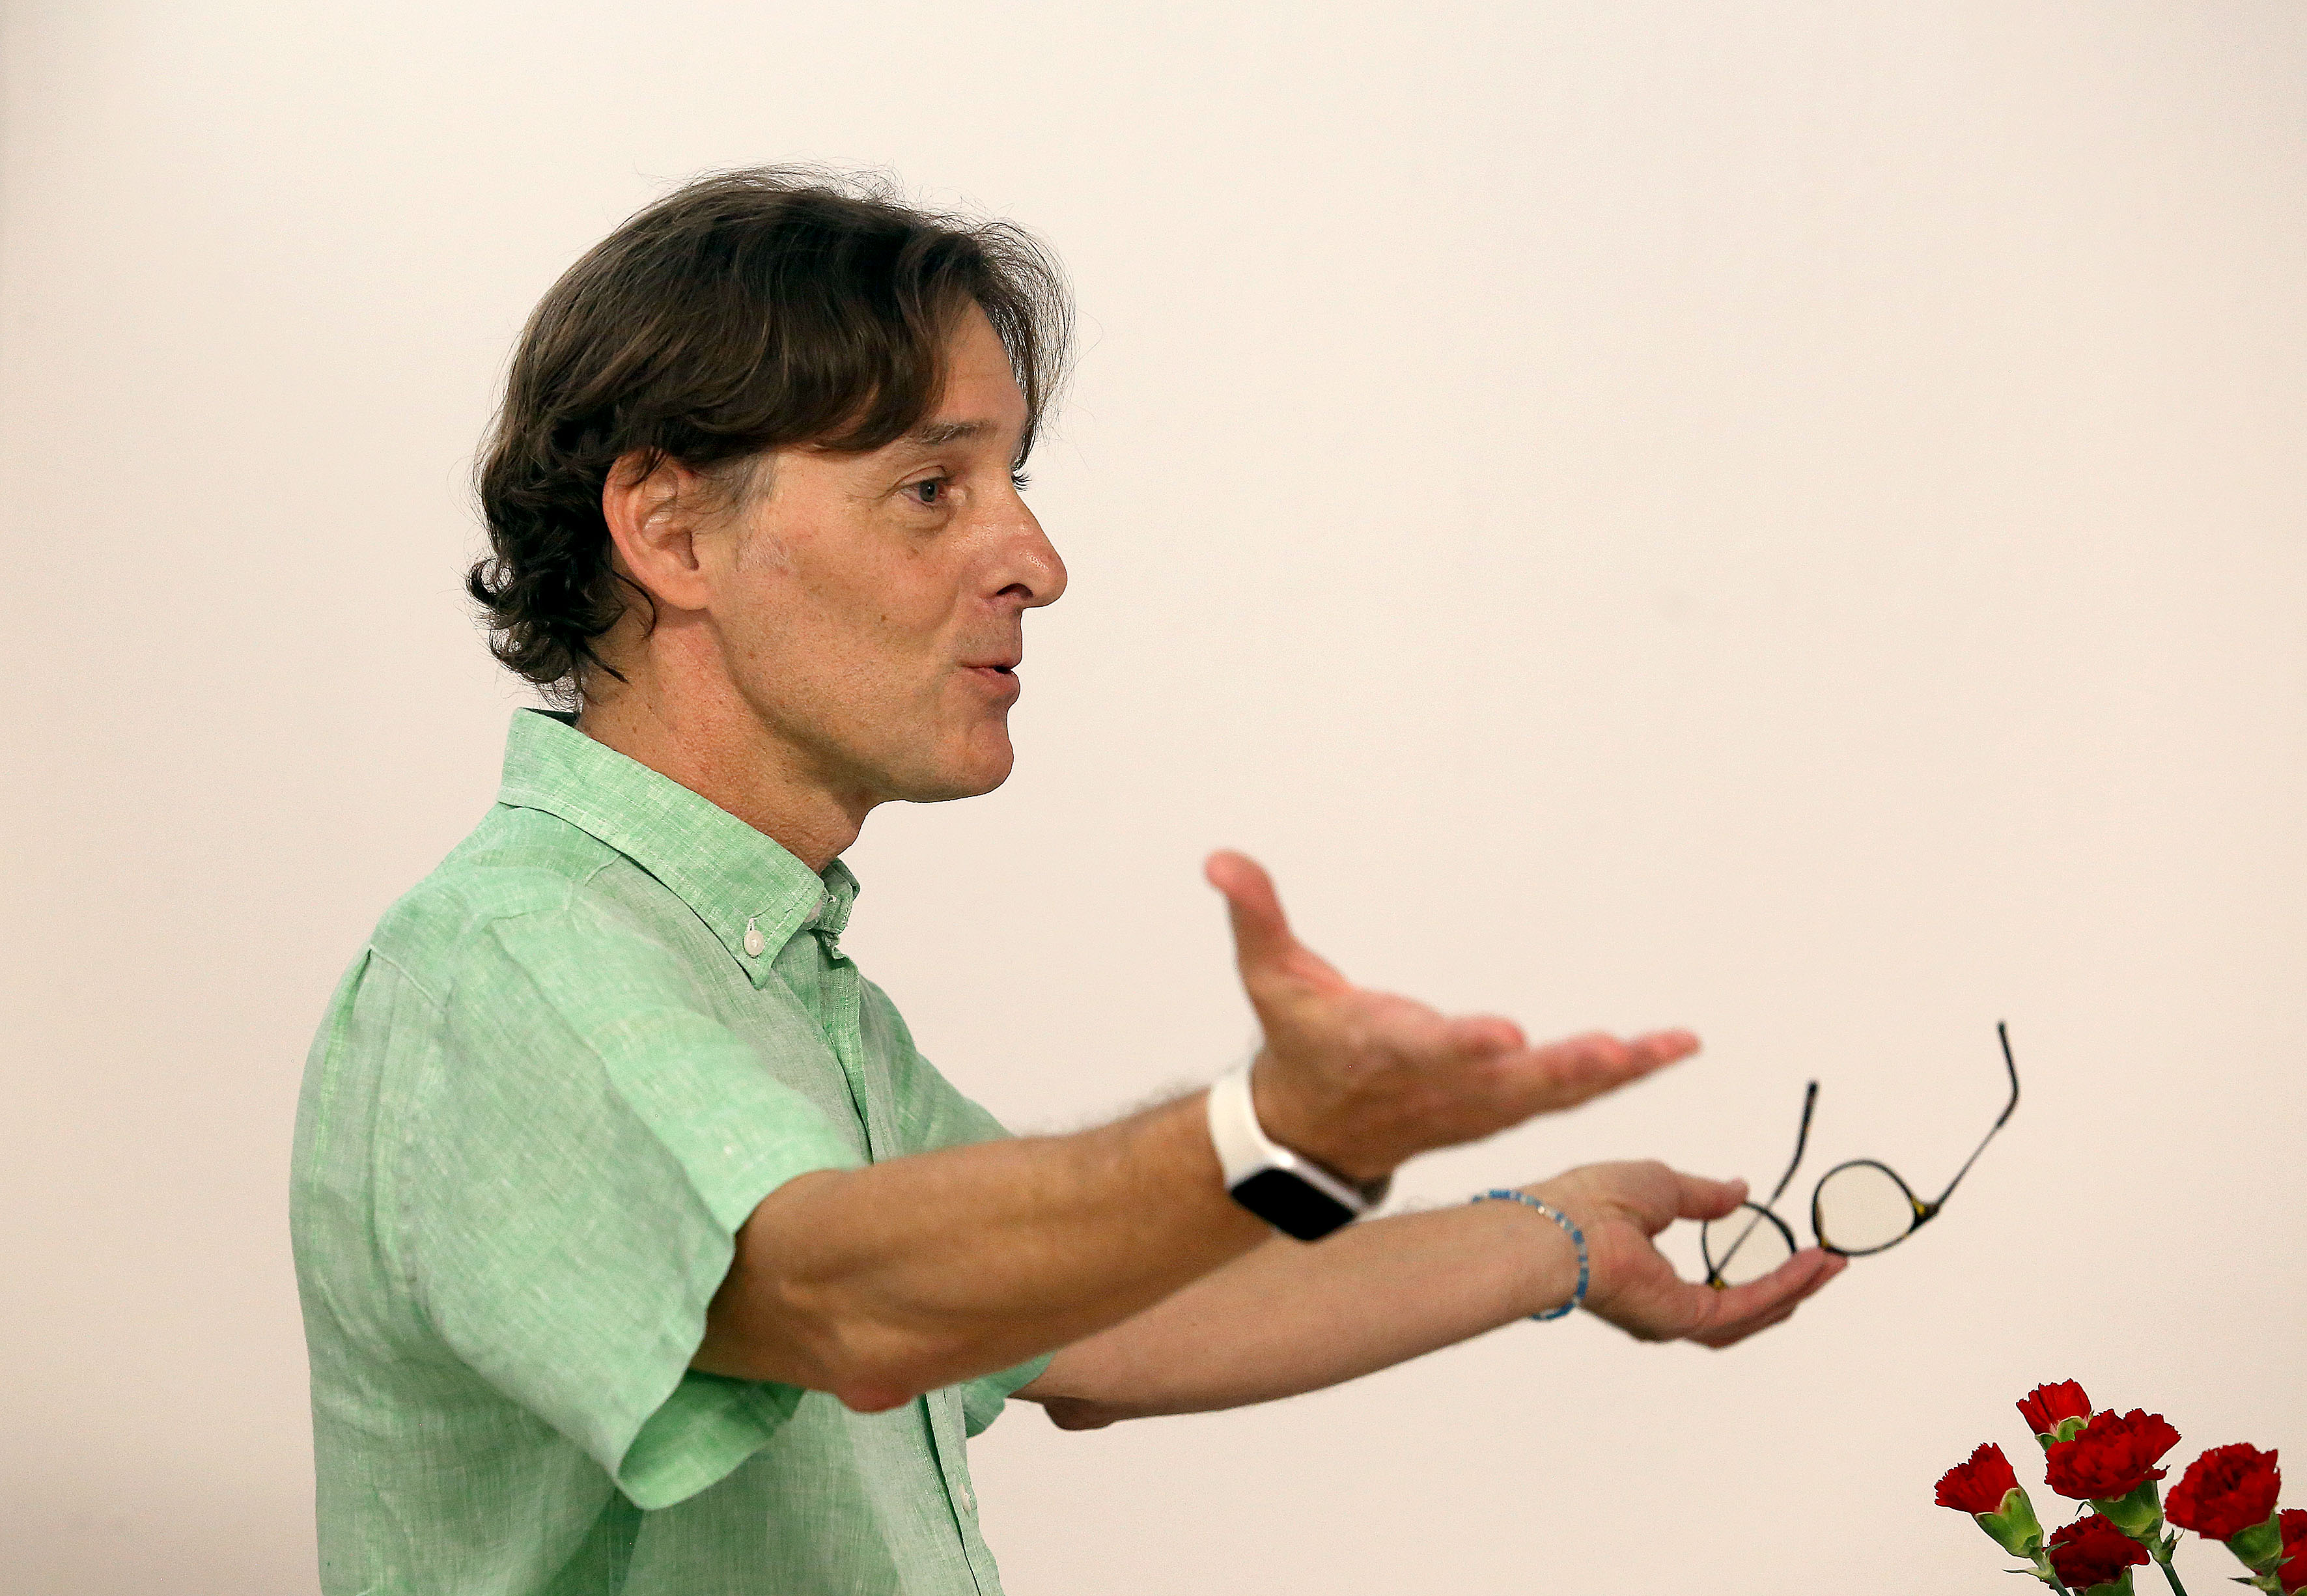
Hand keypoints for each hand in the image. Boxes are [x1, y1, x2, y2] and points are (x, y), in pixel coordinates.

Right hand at [1207, 849, 1698, 1181]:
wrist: (1310, 1134)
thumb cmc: (1300, 1042)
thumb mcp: (1268, 977)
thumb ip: (1254, 913)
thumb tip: (1219, 859)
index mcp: (1380, 1049)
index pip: (1423, 1048)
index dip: (1463, 1045)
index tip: (1504, 1035)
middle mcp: (1436, 1085)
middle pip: (1505, 1084)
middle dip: (1560, 1070)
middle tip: (1613, 1052)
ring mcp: (1473, 1106)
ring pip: (1548, 1096)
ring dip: (1606, 1074)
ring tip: (1664, 1048)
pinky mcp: (1500, 1109)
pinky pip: (1566, 1097)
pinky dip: (1616, 1077)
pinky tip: (1666, 1051)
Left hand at [1527, 1161, 1845, 1346]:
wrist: (1564, 1224)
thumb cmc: (1592, 1199)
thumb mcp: (1661, 1185)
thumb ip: (1703, 1195)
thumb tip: (1740, 1191)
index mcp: (1649, 1279)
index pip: (1714, 1286)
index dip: (1756, 1270)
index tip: (1795, 1248)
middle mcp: (1663, 1309)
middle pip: (1743, 1310)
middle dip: (1789, 1287)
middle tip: (1829, 1264)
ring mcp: (1675, 1320)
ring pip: (1751, 1314)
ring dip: (1795, 1288)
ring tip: (1832, 1264)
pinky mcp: (1686, 1320)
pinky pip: (1746, 1304)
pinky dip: (1783, 1283)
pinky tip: (1812, 1262)